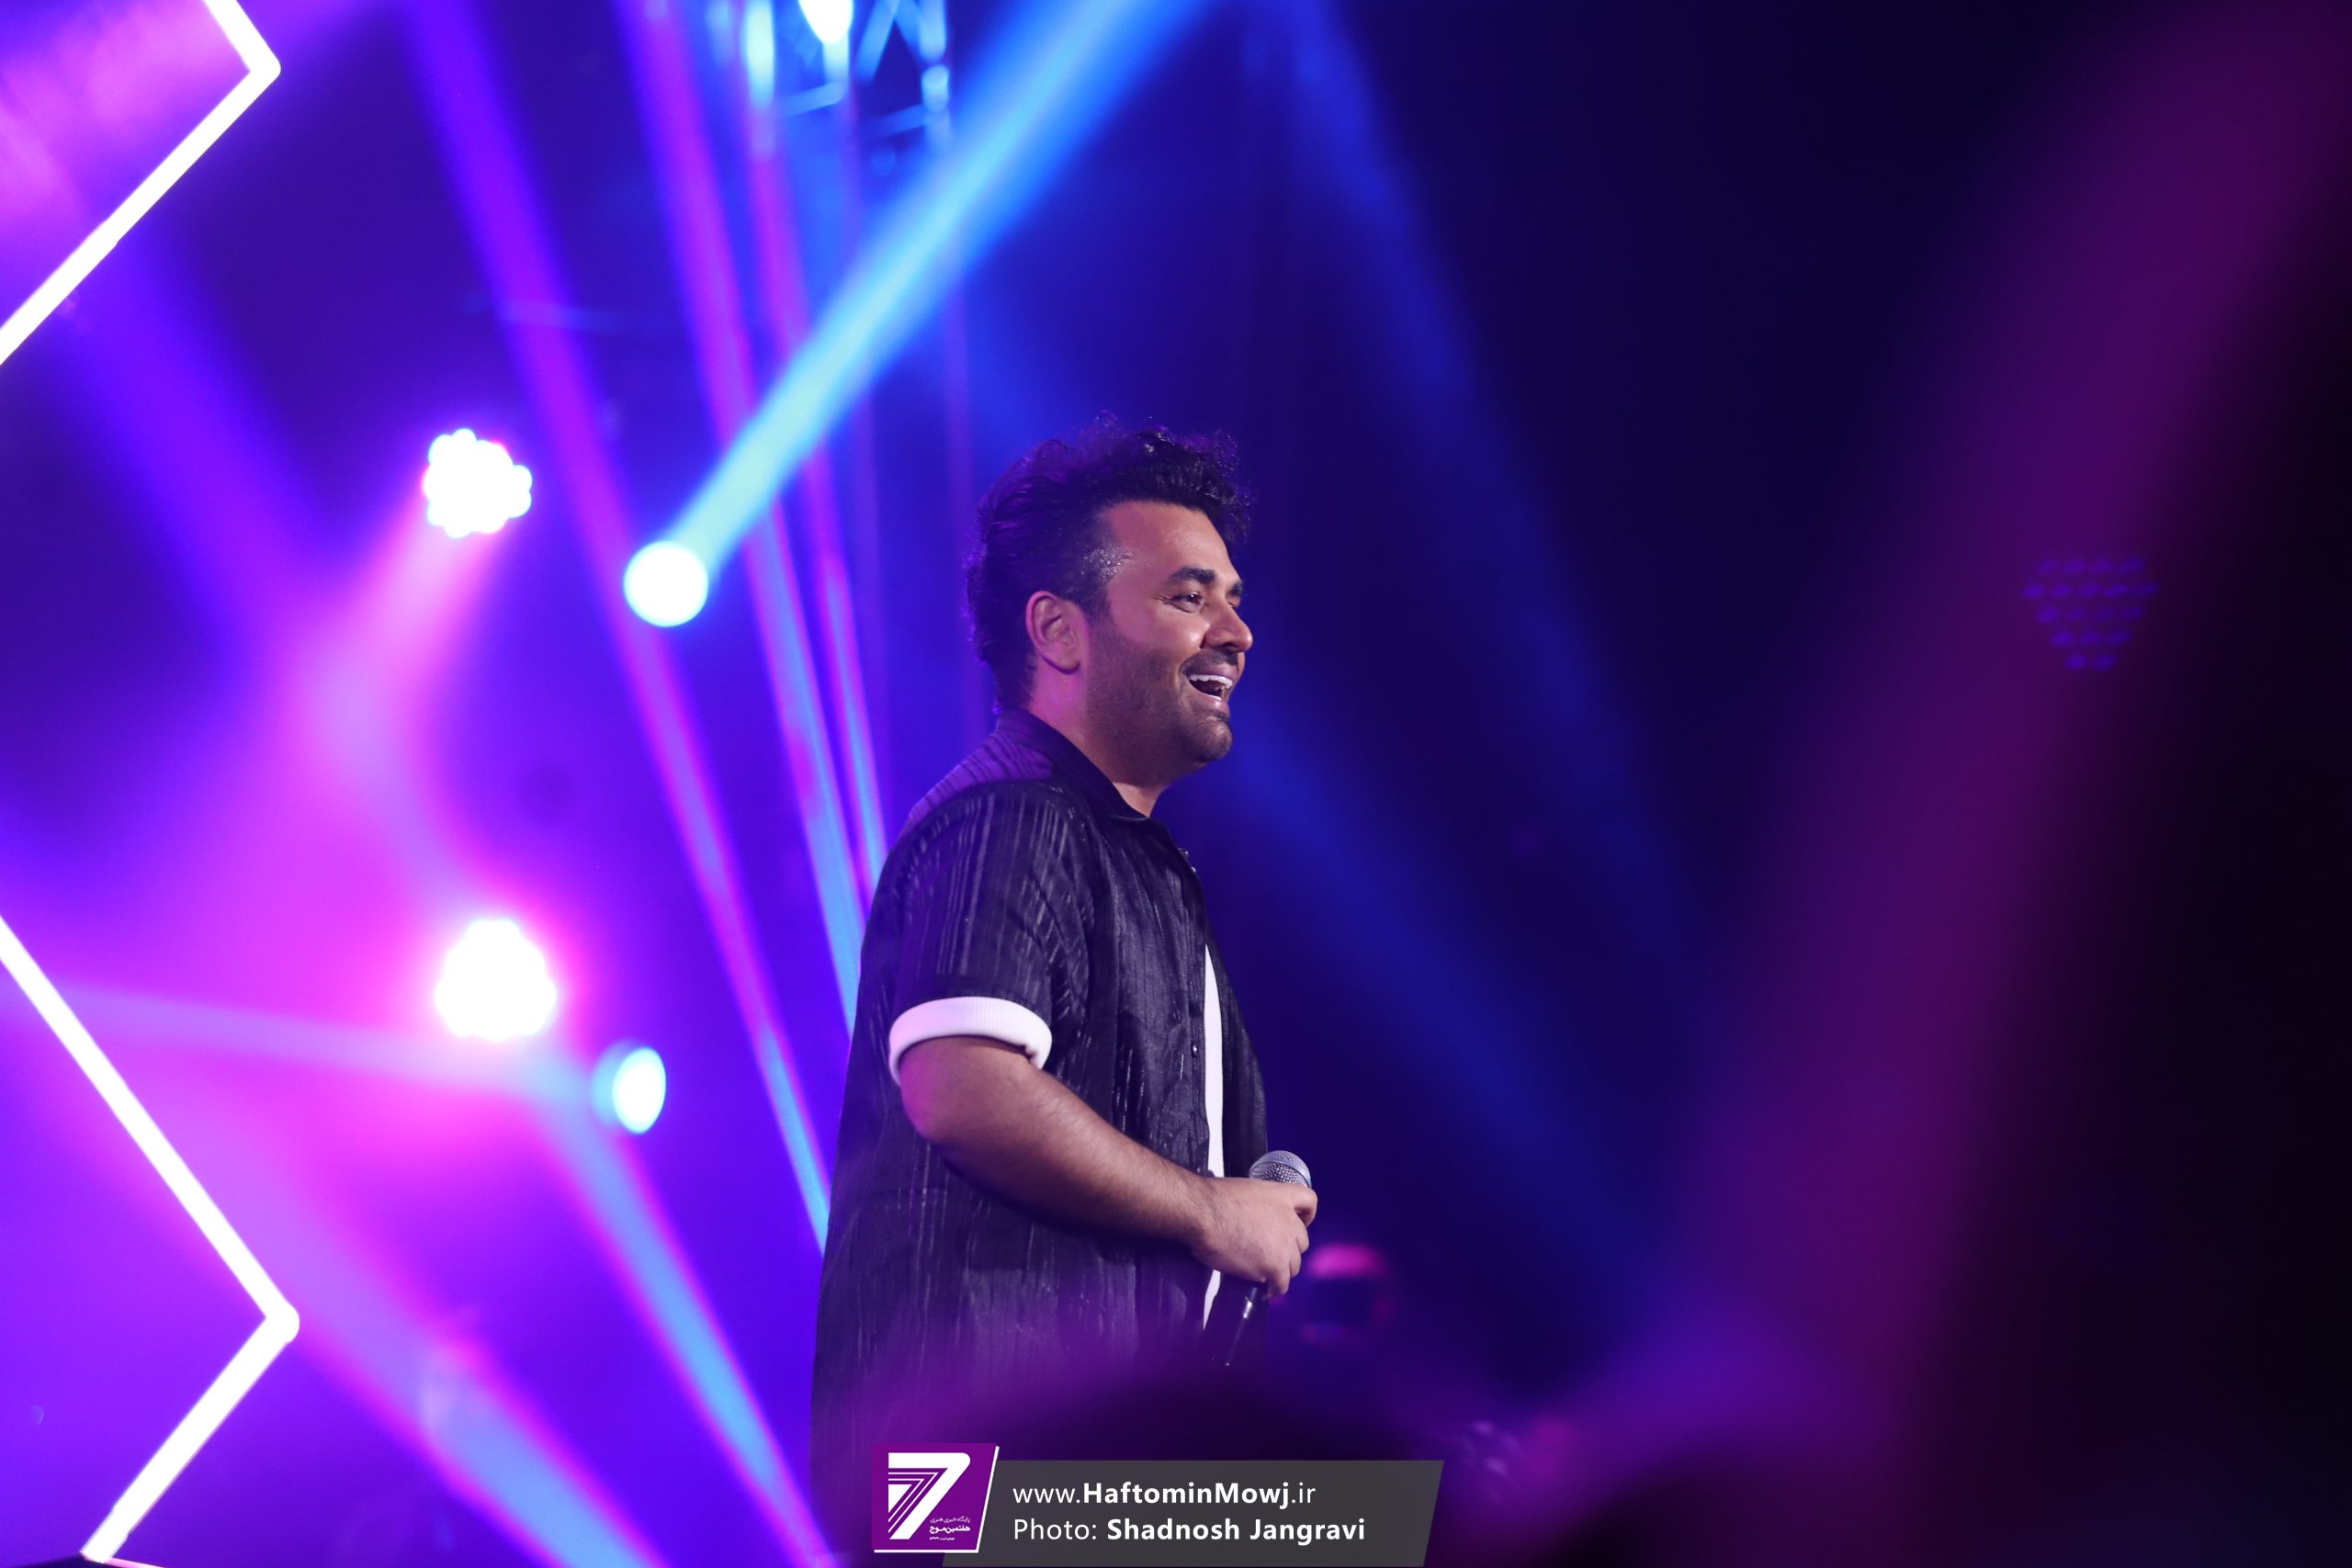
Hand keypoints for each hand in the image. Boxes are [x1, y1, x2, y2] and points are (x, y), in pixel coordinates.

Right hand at [1188, 1176, 1316, 1293]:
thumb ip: (1259, 1206)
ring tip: (1265, 1276)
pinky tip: (1264, 1291)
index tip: (1297, 1224)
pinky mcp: (1275, 1266)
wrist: (1203, 1214)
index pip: (1309, 1201)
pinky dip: (1274, 1289)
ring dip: (1281, 1270)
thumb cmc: (1213, 1201)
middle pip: (1301, 1241)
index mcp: (1282, 1196)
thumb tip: (1252, 1221)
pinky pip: (1282, 1284)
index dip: (1305, 1215)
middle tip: (1270, 1255)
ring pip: (1293, 1265)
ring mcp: (1284, 1244)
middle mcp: (1290, 1220)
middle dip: (1288, 1250)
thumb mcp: (1245, 1191)